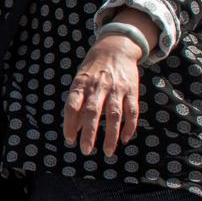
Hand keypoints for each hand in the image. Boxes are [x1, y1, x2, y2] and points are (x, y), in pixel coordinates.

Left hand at [63, 34, 140, 157]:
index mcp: (81, 84)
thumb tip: (73, 130)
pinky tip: (125, 139)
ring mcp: (116, 88)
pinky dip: (129, 126)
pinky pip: (132, 111)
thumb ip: (76, 104)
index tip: (70, 140)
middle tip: (86, 150)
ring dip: (111, 135)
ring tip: (107, 152)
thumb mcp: (80, 81)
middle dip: (89, 133)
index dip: (69, 123)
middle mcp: (98, 86)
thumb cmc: (93, 70)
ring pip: (114, 115)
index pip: (72, 105)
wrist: (116, 48)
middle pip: (92, 112)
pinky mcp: (131, 91)